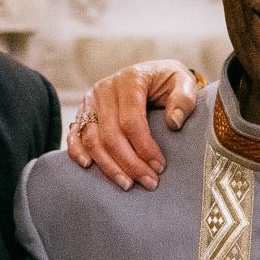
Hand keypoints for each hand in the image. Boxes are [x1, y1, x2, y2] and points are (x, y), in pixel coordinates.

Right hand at [66, 61, 199, 190]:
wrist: (151, 74)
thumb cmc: (168, 82)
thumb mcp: (183, 81)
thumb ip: (184, 98)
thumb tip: (173, 123)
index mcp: (130, 79)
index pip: (131, 120)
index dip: (144, 147)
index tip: (159, 167)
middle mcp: (106, 89)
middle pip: (111, 134)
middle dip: (129, 163)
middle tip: (148, 182)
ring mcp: (91, 100)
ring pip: (92, 139)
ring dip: (108, 166)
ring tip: (127, 184)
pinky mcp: (83, 111)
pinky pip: (75, 134)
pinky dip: (77, 151)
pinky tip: (88, 166)